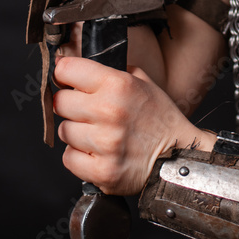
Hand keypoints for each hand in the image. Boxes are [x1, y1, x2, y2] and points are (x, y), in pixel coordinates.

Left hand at [53, 56, 214, 195]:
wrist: (178, 154)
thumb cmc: (159, 118)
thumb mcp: (142, 82)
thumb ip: (111, 72)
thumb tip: (76, 67)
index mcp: (118, 84)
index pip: (68, 69)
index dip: (63, 73)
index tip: (64, 78)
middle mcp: (109, 111)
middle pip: (60, 102)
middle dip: (69, 104)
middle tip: (83, 109)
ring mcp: (105, 143)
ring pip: (63, 131)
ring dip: (75, 132)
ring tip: (95, 133)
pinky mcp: (101, 171)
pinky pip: (68, 158)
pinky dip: (78, 156)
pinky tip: (95, 151)